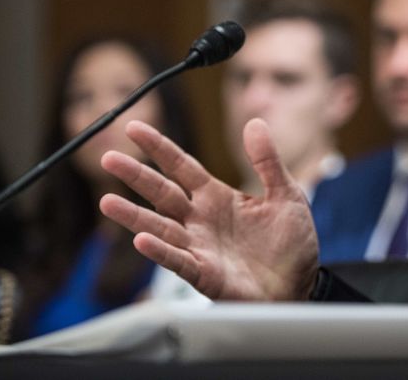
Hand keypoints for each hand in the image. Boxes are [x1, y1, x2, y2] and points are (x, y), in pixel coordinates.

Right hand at [99, 118, 317, 301]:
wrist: (301, 285)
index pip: (182, 166)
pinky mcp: (204, 273)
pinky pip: (177, 260)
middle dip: (135, 175)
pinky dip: (159, 251)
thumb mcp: (286, 194)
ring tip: (107, 202)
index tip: (133, 127)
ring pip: (159, 227)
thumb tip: (256, 122)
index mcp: (217, 196)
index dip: (159, 147)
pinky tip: (141, 239)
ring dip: (133, 216)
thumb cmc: (291, 243)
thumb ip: (268, 161)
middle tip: (107, 157)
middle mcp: (201, 220)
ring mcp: (199, 246)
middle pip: (162, 193)